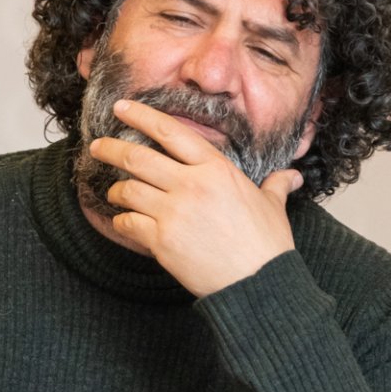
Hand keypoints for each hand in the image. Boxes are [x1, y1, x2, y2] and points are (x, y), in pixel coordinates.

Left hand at [89, 98, 301, 296]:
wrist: (259, 284)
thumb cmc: (267, 246)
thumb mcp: (273, 207)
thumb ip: (276, 185)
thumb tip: (292, 176)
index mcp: (217, 170)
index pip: (171, 132)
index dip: (142, 116)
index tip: (122, 107)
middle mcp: (192, 185)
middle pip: (138, 158)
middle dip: (111, 149)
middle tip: (98, 146)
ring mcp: (174, 213)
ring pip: (128, 190)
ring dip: (116, 190)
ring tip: (115, 192)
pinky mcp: (161, 241)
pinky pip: (128, 223)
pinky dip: (121, 221)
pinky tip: (123, 222)